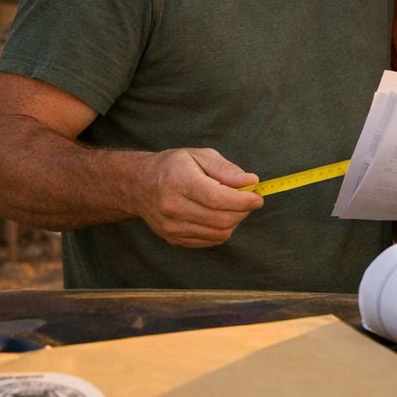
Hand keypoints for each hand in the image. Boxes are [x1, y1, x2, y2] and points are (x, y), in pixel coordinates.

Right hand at [136, 148, 262, 246]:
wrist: (138, 185)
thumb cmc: (173, 166)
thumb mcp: (199, 156)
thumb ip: (227, 170)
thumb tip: (252, 182)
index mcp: (178, 180)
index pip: (218, 198)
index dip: (244, 200)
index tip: (257, 196)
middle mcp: (172, 206)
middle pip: (221, 219)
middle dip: (243, 211)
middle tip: (249, 200)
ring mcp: (171, 226)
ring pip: (219, 233)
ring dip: (235, 220)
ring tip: (232, 205)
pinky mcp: (173, 239)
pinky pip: (210, 241)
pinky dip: (222, 229)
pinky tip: (218, 215)